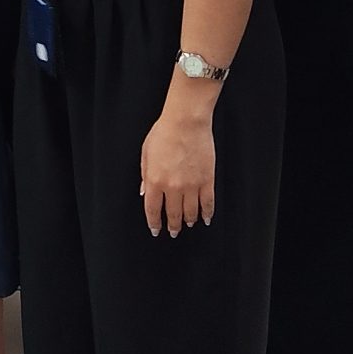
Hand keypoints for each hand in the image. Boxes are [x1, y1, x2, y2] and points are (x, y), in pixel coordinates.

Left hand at [140, 108, 216, 236]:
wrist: (186, 122)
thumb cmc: (164, 132)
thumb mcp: (146, 152)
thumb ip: (144, 175)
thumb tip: (144, 192)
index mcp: (155, 180)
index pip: (153, 210)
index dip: (154, 223)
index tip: (156, 230)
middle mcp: (172, 187)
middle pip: (173, 214)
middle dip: (172, 226)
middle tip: (173, 231)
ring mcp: (191, 185)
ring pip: (191, 212)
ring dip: (189, 221)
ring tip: (188, 225)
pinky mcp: (207, 180)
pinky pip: (208, 203)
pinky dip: (207, 213)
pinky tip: (206, 218)